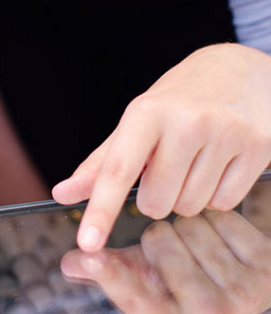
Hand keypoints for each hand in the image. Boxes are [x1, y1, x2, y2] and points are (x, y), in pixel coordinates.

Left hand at [52, 44, 270, 251]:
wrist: (240, 70)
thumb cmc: (179, 100)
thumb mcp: (138, 120)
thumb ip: (101, 163)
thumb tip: (63, 194)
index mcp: (146, 112)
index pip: (117, 170)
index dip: (100, 210)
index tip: (86, 243)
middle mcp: (185, 122)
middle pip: (156, 202)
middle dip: (156, 194)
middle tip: (166, 164)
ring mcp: (224, 134)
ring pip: (190, 207)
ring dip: (186, 195)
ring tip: (194, 160)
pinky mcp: (256, 149)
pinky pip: (224, 203)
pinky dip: (217, 194)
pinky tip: (219, 164)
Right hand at [61, 210, 270, 313]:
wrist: (255, 295)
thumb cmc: (192, 285)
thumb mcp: (152, 285)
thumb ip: (110, 270)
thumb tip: (69, 263)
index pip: (134, 298)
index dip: (109, 276)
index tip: (88, 257)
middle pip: (158, 238)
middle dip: (160, 233)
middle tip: (174, 248)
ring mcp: (241, 294)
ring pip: (189, 223)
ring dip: (190, 223)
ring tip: (200, 244)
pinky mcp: (266, 269)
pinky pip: (223, 218)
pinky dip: (219, 218)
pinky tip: (223, 237)